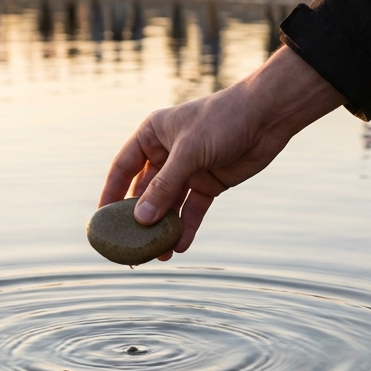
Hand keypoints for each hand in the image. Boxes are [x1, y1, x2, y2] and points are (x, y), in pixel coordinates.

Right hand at [100, 48, 342, 259]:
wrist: (268, 116)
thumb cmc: (223, 120)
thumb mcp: (189, 153)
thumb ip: (164, 187)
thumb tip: (141, 220)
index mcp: (152, 135)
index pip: (123, 169)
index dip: (110, 195)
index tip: (101, 222)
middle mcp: (166, 153)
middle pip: (145, 192)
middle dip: (139, 220)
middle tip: (130, 247)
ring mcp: (188, 170)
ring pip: (169, 205)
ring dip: (163, 229)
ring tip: (157, 255)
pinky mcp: (210, 183)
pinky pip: (192, 210)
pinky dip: (187, 227)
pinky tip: (181, 246)